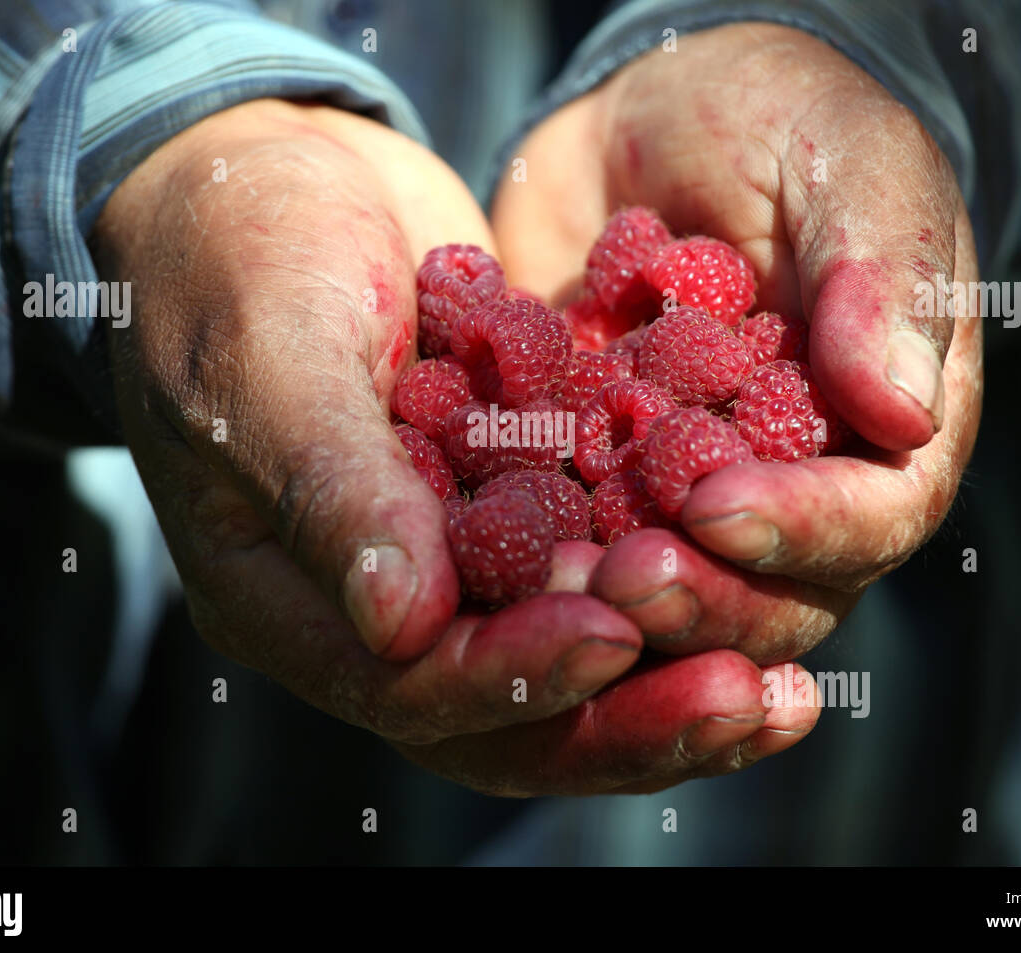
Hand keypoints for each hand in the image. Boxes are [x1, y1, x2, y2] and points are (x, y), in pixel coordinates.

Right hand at [93, 100, 814, 794]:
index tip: (618, 634)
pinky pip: (598, 562)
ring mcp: (447, 556)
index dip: (516, 676)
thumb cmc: (236, 254)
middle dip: (627, 712)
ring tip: (783, 688)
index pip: (410, 685)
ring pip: (567, 649)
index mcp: (286, 599)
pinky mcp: (511, 498)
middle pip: (508, 713)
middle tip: (747, 698)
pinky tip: (765, 578)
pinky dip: (675, 576)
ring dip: (672, 667)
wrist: (270, 171)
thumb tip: (401, 626)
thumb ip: (333, 490)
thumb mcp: (273, 359)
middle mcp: (372, 604)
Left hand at [493, 23, 983, 664]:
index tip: (715, 506)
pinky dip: (534, 556)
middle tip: (619, 579)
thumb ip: (884, 275)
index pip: (876, 514)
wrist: (640, 126)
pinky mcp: (602, 490)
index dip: (805, 529)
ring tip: (547, 582)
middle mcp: (799, 484)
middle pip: (774, 592)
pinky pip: (578, 541)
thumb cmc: (774, 121)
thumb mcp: (847, 161)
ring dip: (615, 603)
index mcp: (886, 424)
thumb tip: (904, 413)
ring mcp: (694, 498)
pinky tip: (477, 548)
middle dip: (702, 594)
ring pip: (677, 590)